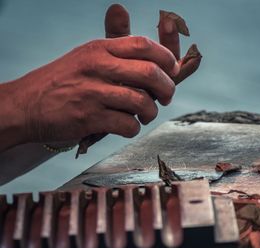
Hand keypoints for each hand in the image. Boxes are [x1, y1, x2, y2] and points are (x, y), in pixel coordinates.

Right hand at [2, 35, 178, 148]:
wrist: (26, 105)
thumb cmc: (63, 83)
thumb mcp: (86, 58)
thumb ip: (117, 56)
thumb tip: (152, 56)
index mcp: (99, 49)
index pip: (144, 45)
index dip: (166, 57)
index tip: (172, 70)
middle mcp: (97, 67)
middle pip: (150, 73)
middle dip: (167, 88)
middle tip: (165, 97)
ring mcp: (93, 92)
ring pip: (141, 102)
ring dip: (150, 112)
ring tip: (144, 116)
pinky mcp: (88, 117)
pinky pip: (127, 124)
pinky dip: (133, 129)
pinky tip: (127, 127)